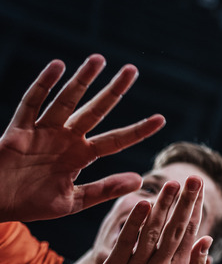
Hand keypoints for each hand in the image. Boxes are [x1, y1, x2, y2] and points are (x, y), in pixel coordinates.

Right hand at [0, 55, 164, 221]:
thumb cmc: (31, 204)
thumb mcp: (74, 201)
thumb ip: (104, 190)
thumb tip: (139, 179)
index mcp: (81, 156)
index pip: (116, 140)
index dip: (138, 130)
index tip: (161, 119)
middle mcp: (66, 139)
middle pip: (96, 110)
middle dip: (114, 91)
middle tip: (132, 70)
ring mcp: (43, 132)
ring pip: (67, 100)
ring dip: (82, 79)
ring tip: (99, 59)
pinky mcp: (19, 130)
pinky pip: (32, 103)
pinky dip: (44, 84)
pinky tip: (58, 66)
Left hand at [94, 175, 211, 263]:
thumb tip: (207, 239)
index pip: (189, 234)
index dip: (195, 209)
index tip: (199, 189)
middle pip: (175, 229)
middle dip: (185, 202)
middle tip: (193, 179)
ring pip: (152, 233)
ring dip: (163, 207)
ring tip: (171, 185)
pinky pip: (126, 244)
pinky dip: (134, 224)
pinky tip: (142, 204)